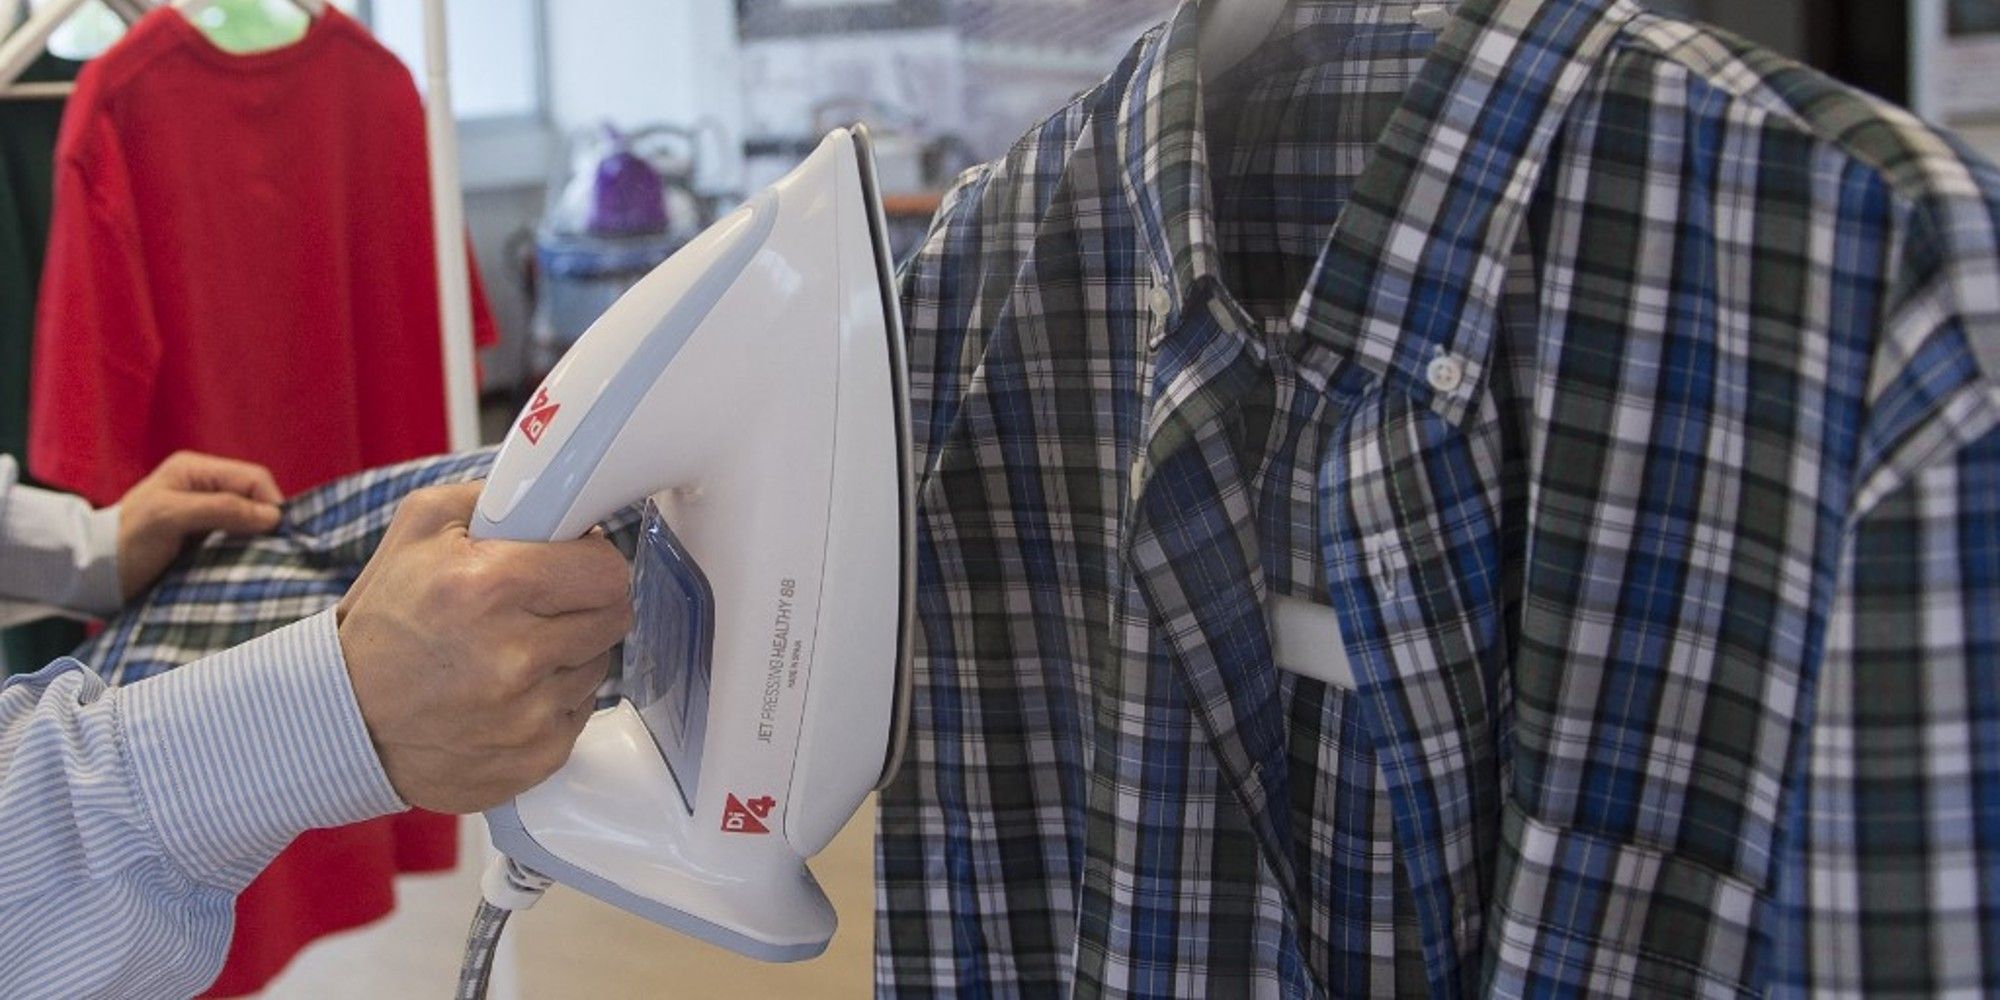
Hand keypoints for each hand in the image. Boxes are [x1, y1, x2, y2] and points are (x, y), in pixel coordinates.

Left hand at [116, 451, 284, 600]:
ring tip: (259, 557)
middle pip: (255, 497)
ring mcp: (206, 511)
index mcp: (195, 470)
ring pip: (250, 518)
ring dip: (257, 537)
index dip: (270, 503)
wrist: (97, 575)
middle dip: (265, 521)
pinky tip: (245, 561)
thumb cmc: (129, 542)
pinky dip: (246, 548)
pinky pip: (239, 536)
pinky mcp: (206, 536)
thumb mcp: (171, 517)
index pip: (253, 478)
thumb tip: (272, 516)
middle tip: (270, 549)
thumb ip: (221, 509)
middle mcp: (204, 486)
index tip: (276, 536)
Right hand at [336, 481, 632, 813]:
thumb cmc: (381, 623)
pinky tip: (508, 693)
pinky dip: (553, 701)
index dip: (592, 561)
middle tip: (544, 605)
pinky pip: (579, 714)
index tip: (573, 563)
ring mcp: (527, 716)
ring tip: (512, 651)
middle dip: (585, 604)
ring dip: (569, 654)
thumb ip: (499, 496)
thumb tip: (562, 494)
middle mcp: (514, 657)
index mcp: (489, 587)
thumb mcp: (419, 527)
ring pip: (599, 666)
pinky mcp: (534, 759)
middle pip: (614, 617)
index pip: (607, 570)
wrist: (341, 719)